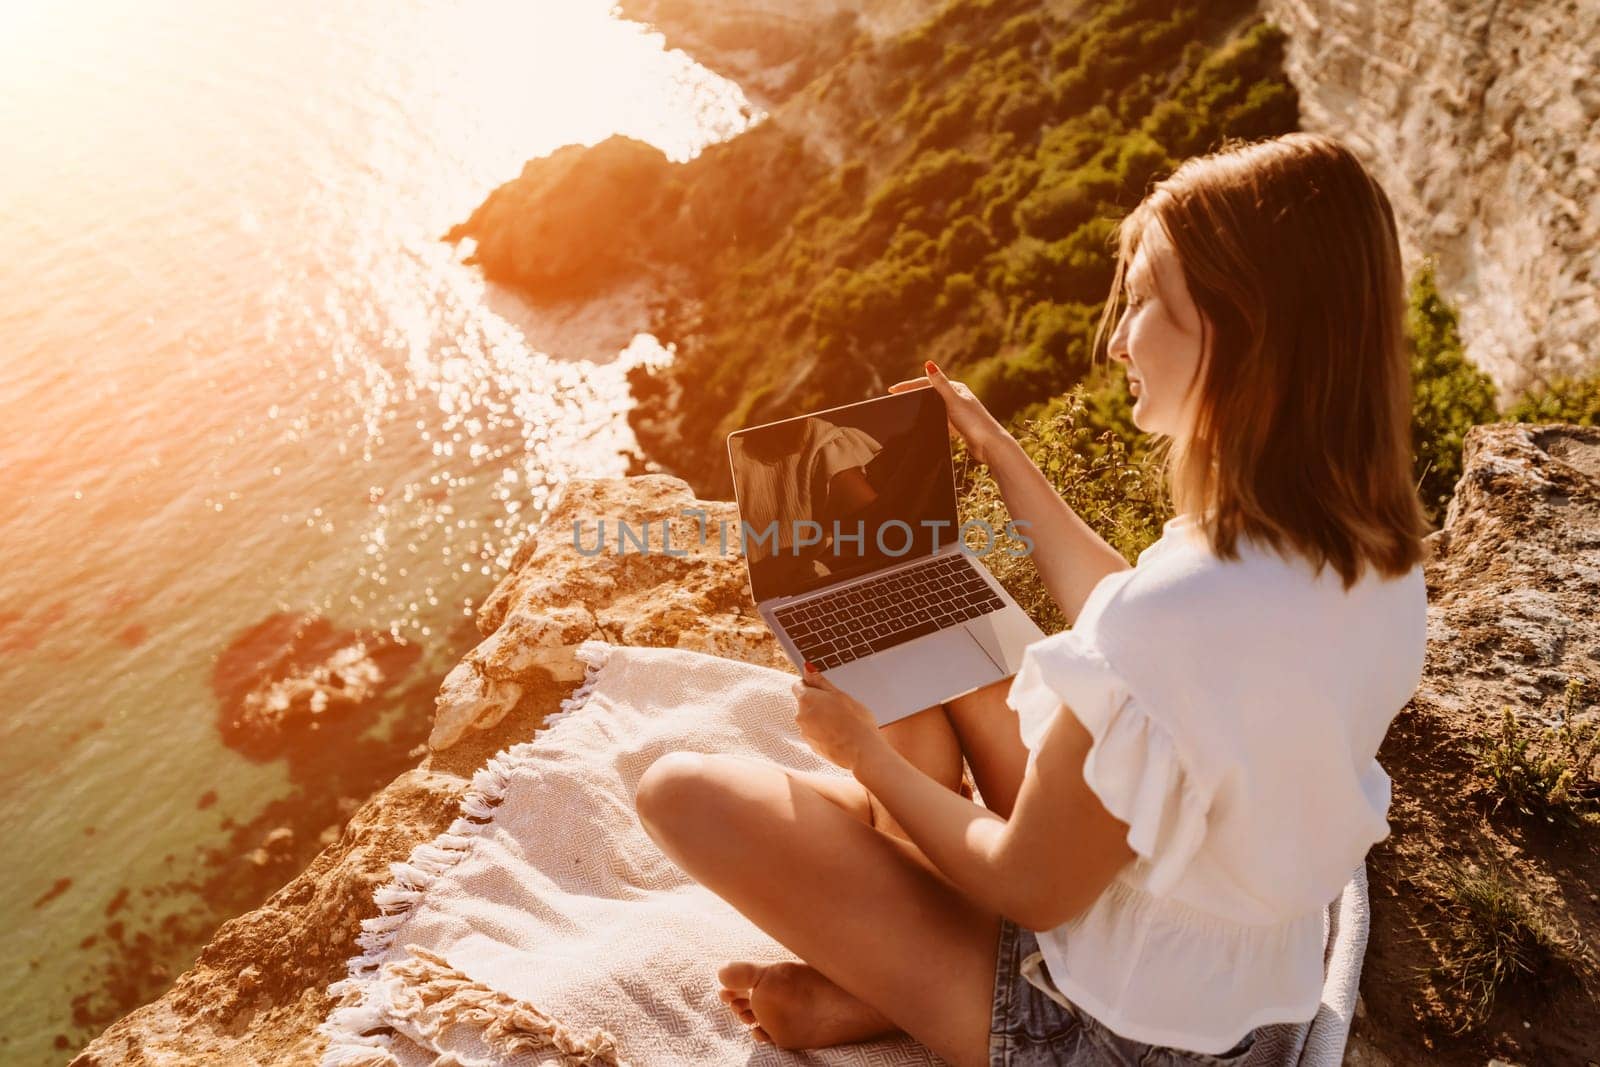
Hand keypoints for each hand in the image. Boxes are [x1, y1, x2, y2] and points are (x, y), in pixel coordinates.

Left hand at [789, 663, 882, 770]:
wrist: (862, 751)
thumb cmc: (855, 720)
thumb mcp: (840, 694)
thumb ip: (820, 681)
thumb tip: (807, 668)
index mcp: (806, 699)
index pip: (799, 685)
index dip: (810, 684)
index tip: (823, 687)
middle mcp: (801, 716)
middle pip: (805, 703)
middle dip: (818, 702)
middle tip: (838, 704)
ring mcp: (806, 733)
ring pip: (811, 720)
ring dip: (821, 718)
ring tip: (842, 721)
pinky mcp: (813, 747)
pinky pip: (816, 734)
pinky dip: (824, 732)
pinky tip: (840, 733)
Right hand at [888, 360, 1008, 466]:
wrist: (989, 444)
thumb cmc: (974, 422)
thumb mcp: (954, 400)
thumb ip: (940, 384)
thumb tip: (928, 364)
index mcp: (956, 388)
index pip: (927, 383)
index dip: (909, 385)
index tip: (893, 389)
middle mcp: (957, 398)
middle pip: (930, 393)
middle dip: (912, 393)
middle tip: (895, 395)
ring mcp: (957, 411)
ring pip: (934, 406)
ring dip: (920, 404)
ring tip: (905, 407)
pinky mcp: (958, 425)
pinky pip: (939, 418)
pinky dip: (929, 418)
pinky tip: (922, 422)